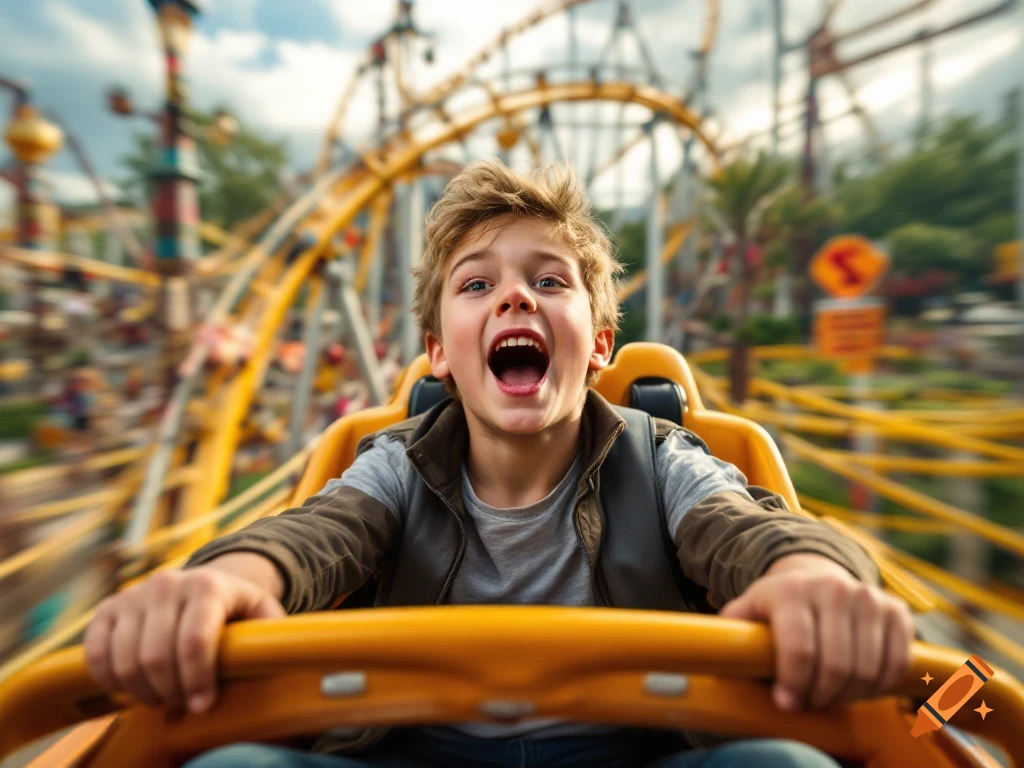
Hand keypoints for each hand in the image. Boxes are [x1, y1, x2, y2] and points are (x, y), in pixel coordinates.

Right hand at [84, 558, 284, 714]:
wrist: (203, 582)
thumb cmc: (236, 608)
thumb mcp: (262, 611)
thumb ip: (272, 630)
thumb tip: (278, 654)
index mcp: (208, 585)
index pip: (194, 640)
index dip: (197, 679)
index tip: (203, 705)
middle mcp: (167, 584)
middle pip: (156, 656)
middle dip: (171, 691)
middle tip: (184, 705)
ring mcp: (133, 595)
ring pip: (126, 660)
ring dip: (143, 691)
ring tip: (165, 698)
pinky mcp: (107, 609)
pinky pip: (96, 655)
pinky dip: (111, 681)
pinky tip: (134, 690)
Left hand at [719, 553, 913, 712]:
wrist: (815, 575)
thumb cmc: (777, 604)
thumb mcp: (748, 609)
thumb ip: (732, 631)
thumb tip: (715, 654)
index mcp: (791, 590)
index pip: (800, 649)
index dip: (794, 685)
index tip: (786, 703)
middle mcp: (833, 589)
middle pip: (837, 666)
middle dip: (821, 696)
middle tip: (808, 702)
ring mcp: (868, 597)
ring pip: (867, 670)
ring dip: (848, 696)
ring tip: (827, 695)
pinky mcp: (896, 610)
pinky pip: (896, 664)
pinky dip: (878, 686)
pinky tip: (856, 687)